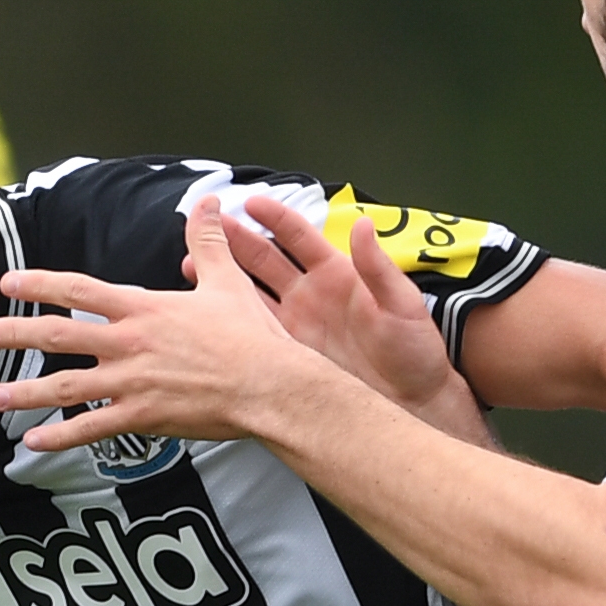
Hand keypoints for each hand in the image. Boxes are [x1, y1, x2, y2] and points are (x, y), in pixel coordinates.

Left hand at [0, 197, 333, 452]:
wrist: (269, 385)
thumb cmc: (251, 336)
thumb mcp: (227, 281)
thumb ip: (209, 241)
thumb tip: (211, 200)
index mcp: (143, 308)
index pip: (79, 290)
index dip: (40, 285)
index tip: (9, 283)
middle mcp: (129, 342)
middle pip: (59, 335)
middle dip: (15, 334)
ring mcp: (132, 382)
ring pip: (66, 387)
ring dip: (26, 394)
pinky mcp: (143, 417)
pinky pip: (92, 430)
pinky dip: (60, 438)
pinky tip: (33, 444)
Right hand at [196, 193, 473, 431]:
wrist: (413, 402)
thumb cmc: (414, 351)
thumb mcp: (402, 306)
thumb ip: (379, 268)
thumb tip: (364, 224)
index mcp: (337, 274)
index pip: (299, 237)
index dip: (275, 218)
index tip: (250, 202)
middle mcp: (311, 294)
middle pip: (265, 260)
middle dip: (235, 241)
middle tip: (206, 228)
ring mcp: (296, 324)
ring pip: (250, 295)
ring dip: (223, 279)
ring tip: (192, 267)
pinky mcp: (287, 354)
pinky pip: (253, 332)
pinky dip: (230, 321)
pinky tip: (208, 315)